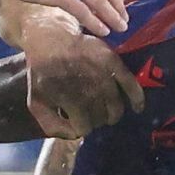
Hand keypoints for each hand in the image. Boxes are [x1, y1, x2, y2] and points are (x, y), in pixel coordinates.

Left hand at [21, 21, 141, 137]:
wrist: (51, 38)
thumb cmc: (42, 72)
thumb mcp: (37, 101)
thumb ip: (51, 125)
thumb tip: (75, 136)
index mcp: (68, 98)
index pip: (84, 127)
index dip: (82, 128)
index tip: (80, 123)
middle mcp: (88, 88)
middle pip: (101, 117)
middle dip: (97, 120)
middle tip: (94, 116)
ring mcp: (102, 74)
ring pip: (115, 106)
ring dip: (112, 114)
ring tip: (109, 114)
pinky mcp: (112, 61)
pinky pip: (131, 84)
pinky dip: (137, 98)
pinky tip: (138, 108)